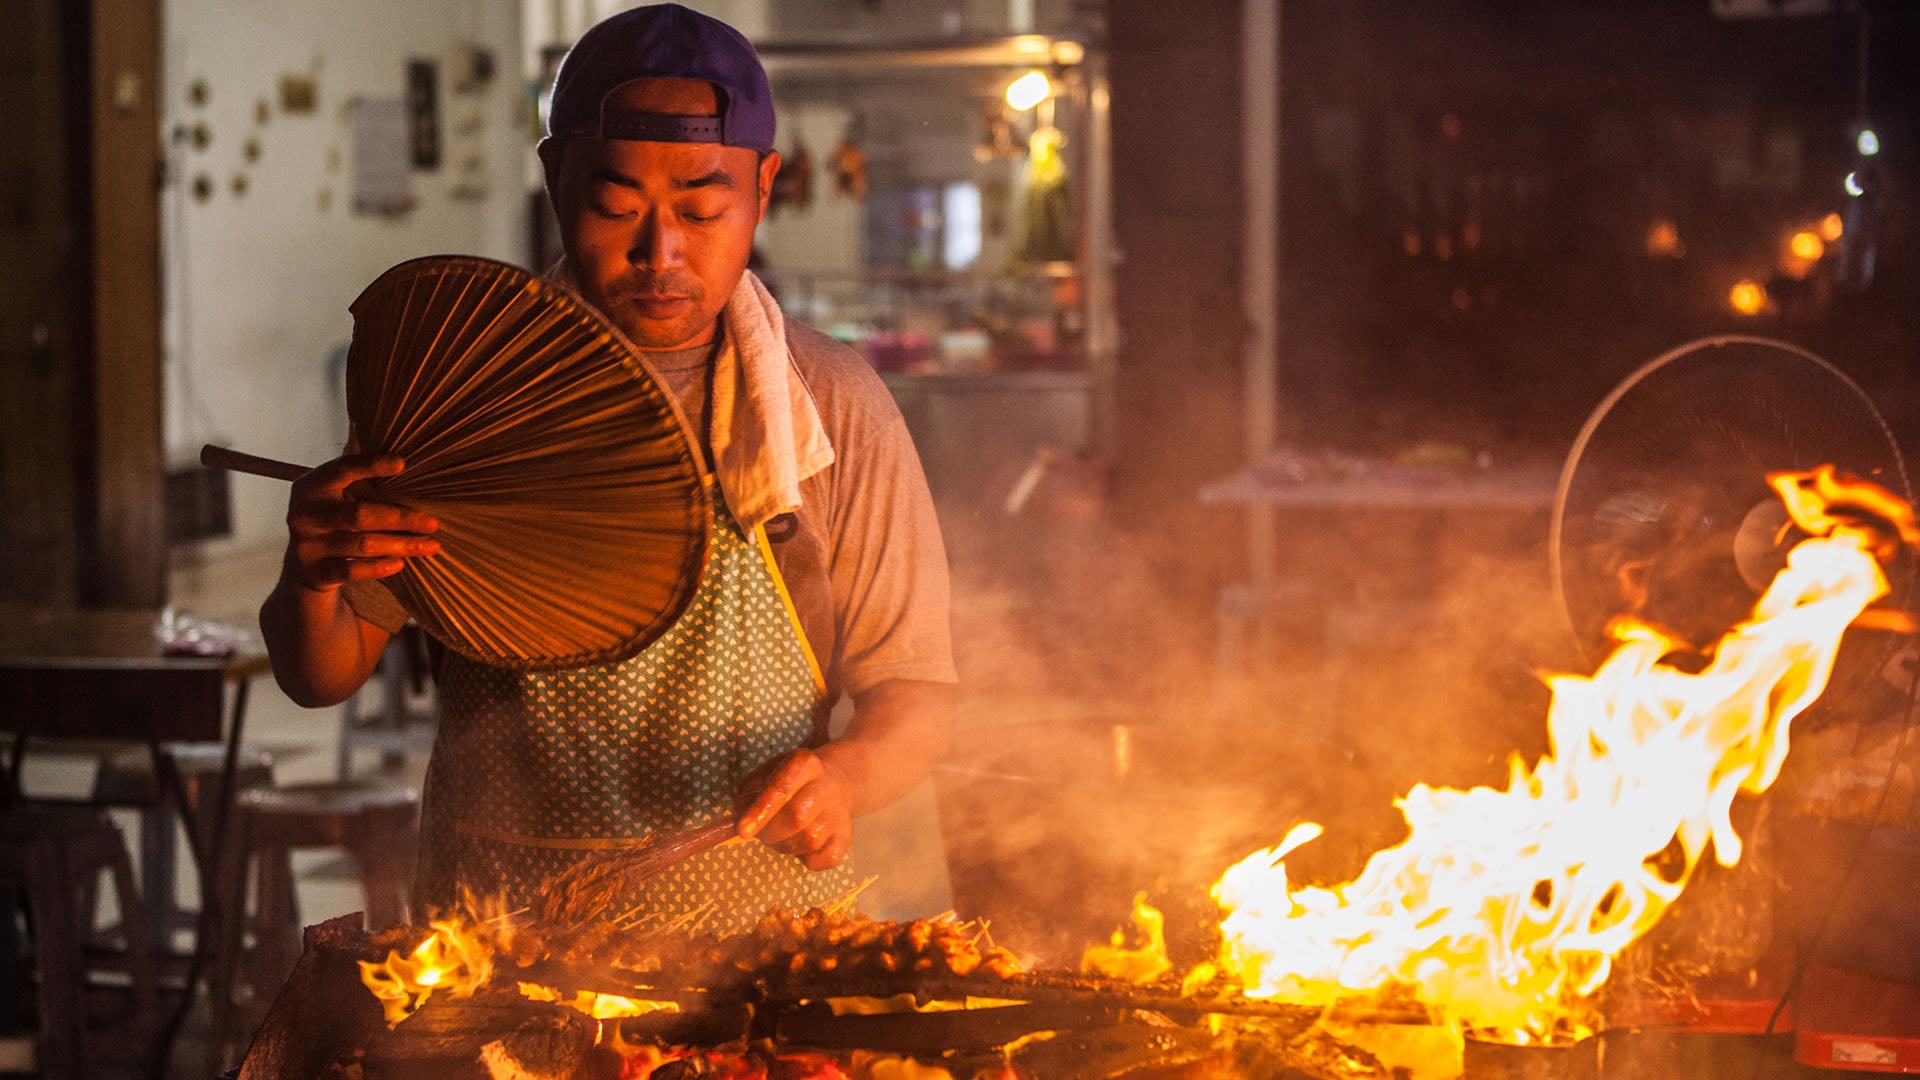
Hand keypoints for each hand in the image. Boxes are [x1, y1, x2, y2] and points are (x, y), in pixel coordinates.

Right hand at [286, 454, 439, 590]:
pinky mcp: (316, 572)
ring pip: (363, 544)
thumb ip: (362, 483)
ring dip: (402, 545)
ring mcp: (308, 545)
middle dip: (401, 518)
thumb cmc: (333, 518)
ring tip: (431, 545)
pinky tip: (401, 563)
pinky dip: (379, 567)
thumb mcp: (337, 496)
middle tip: (433, 523)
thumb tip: (407, 468)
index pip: (342, 470)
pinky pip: (353, 571)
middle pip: (359, 514)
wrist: (303, 564)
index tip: (402, 464)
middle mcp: (305, 514)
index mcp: (311, 487)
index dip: (370, 465)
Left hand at [735, 748, 853, 870]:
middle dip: (769, 832)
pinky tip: (801, 845)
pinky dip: (806, 860)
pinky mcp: (847, 838)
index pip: (781, 787)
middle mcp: (826, 786)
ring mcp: (840, 813)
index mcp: (804, 764)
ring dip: (785, 846)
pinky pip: (823, 860)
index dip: (760, 811)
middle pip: (797, 817)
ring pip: (809, 840)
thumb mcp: (767, 773)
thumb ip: (748, 794)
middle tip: (758, 833)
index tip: (742, 832)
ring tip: (781, 836)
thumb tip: (737, 822)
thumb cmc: (790, 780)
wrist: (838, 780)